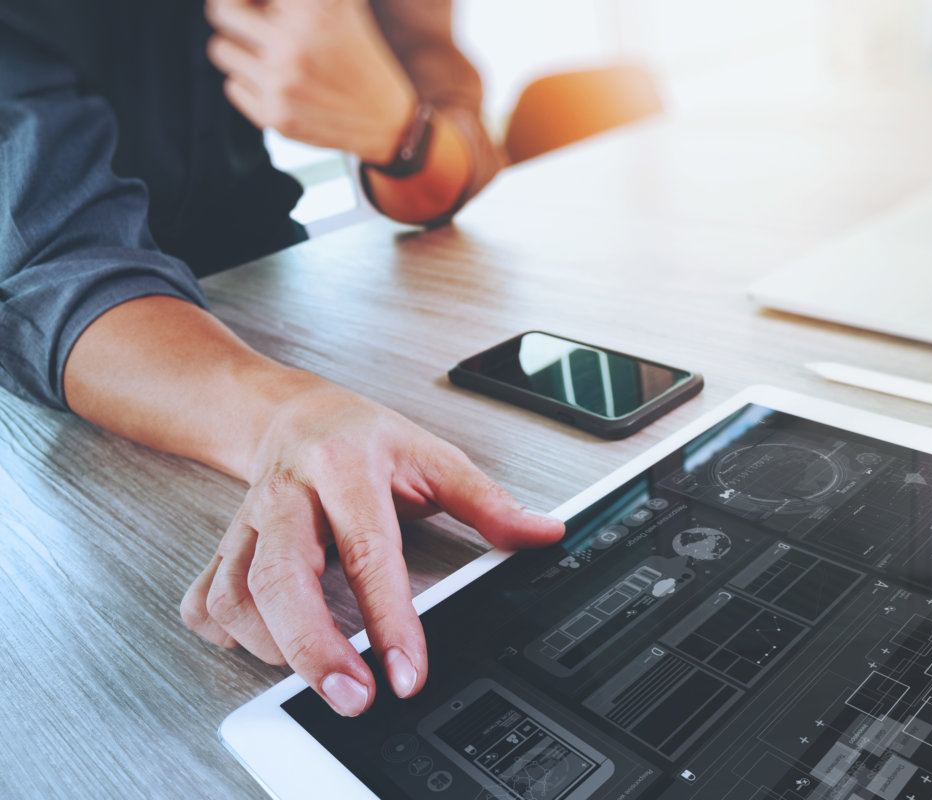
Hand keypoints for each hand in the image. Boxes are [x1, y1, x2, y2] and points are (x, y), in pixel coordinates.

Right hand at [179, 382, 564, 714]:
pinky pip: (206, 600)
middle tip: (353, 698)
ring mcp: (247, 522)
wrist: (292, 412)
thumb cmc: (363, 437)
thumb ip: (489, 502)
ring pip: (236, 594)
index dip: (389, 619)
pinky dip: (229, 636)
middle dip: (313, 650)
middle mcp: (288, 495)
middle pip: (281, 578)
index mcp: (346, 467)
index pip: (368, 551)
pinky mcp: (223, 546)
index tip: (406, 673)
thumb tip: (543, 533)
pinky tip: (266, 646)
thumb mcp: (434, 456)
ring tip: (321, 672)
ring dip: (274, 648)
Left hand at [205, 0, 415, 163]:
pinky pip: (232, 85)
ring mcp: (282, 83)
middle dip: (234, 13)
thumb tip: (254, 0)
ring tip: (269, 55)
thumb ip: (297, 1)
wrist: (387, 122)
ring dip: (241, 49)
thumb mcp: (343, 7)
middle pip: (222, 12)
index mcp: (313, 10)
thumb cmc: (361, 58)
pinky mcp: (275, 116)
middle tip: (248, 20)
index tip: (257, 6)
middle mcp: (293, 45)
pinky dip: (250, 82)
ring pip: (222, 49)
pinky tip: (281, 85)